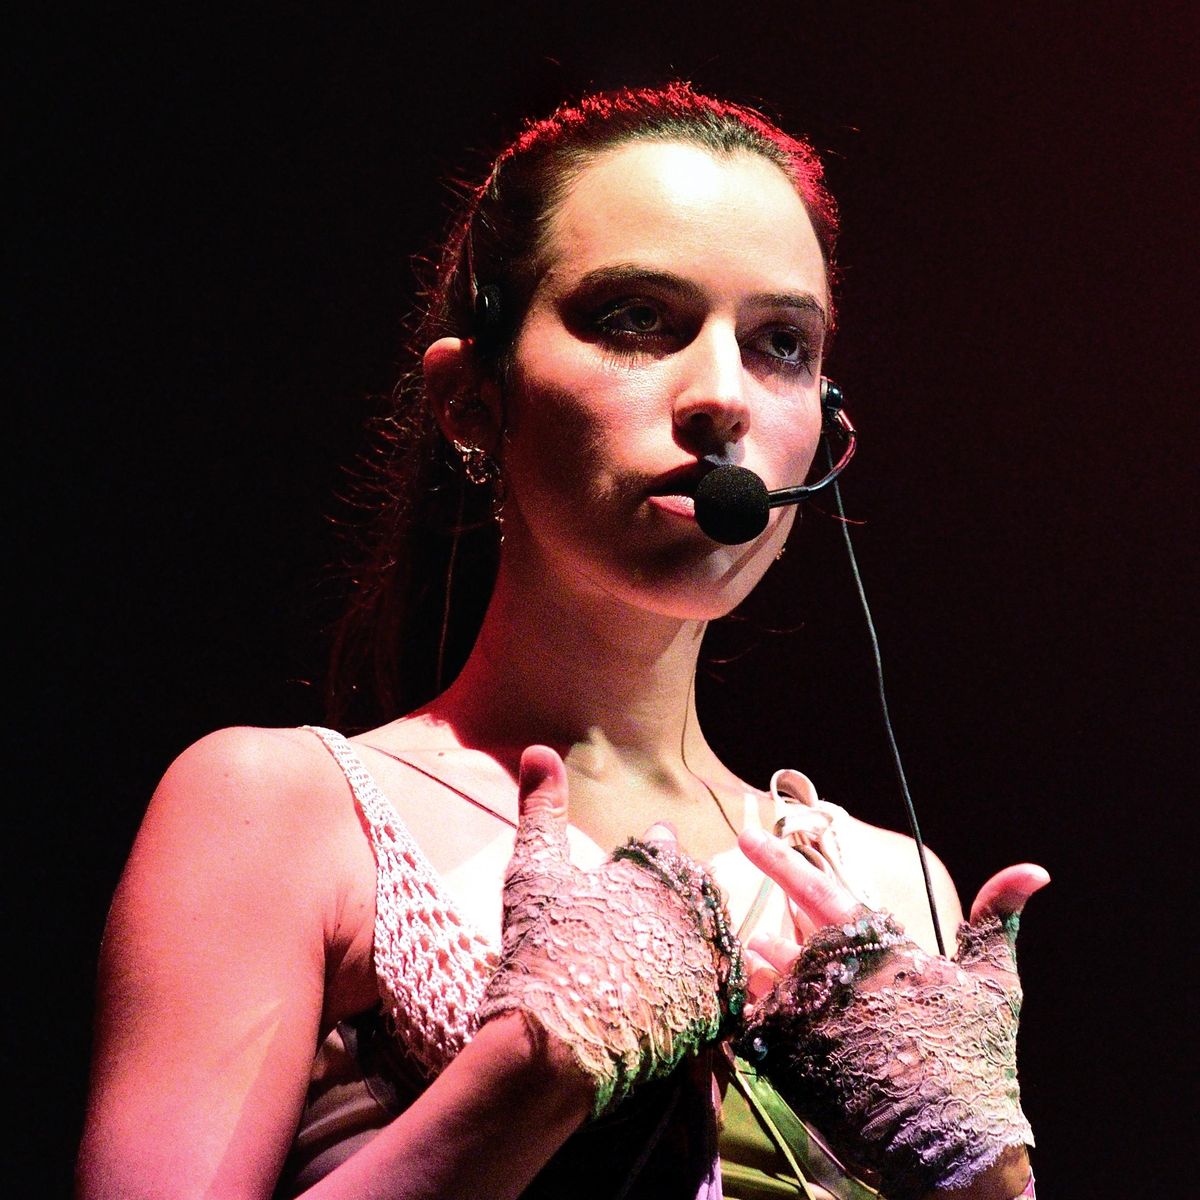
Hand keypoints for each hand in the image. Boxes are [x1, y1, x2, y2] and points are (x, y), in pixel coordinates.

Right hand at [476, 746, 743, 1117]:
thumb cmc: (541, 949)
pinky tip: (676, 999)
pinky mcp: (714, 1009)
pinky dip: (704, 989)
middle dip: (672, 898)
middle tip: (643, 919)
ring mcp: (706, 958)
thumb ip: (542, 810)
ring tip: (659, 957)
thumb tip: (539, 748)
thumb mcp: (533, 871)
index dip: (643, 856)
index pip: (662, 845)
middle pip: (693, 890)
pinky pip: (723, 989)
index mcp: (655, 868)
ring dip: (689, 941)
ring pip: (711, 936)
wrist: (554, 1044)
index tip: (628, 873)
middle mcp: (692, 906)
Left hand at [736, 825, 1046, 1199]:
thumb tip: (1035, 868)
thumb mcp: (993, 983)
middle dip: (777, 942)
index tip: (747, 835)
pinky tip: (783, 1027)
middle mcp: (839, 981)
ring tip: (784, 986)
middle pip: (785, 942)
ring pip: (769, 982)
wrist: (957, 1149)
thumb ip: (995, 917)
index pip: (819, 892)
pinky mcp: (794, 1064)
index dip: (781, 861)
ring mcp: (812, 1023)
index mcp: (882, 952)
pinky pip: (760, 1028)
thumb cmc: (976, 1057)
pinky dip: (765, 1019)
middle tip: (773, 944)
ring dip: (770, 977)